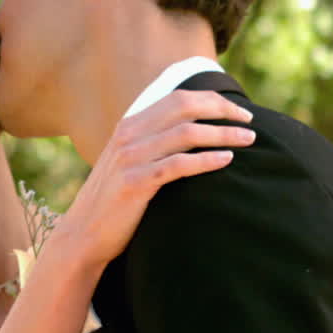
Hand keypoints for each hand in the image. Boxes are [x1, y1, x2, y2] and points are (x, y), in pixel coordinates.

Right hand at [57, 90, 255, 269]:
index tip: (235, 110)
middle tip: (249, 120)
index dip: (210, 100)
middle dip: (221, 110)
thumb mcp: (129, 162)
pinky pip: (178, 165)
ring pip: (186, 133)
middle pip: (183, 107)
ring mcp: (130, 158)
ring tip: (248, 139)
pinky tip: (227, 161)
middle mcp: (128, 135)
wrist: (83, 234)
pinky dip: (206, 160)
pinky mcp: (135, 183)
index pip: (176, 98)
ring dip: (222, 134)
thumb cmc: (114, 201)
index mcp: (128, 126)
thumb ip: (152, 143)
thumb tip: (191, 133)